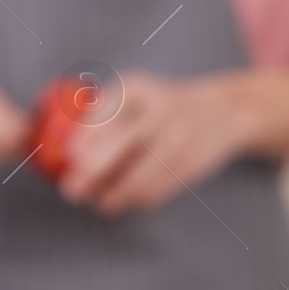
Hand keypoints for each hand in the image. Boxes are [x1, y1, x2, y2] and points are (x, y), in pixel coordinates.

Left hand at [59, 71, 252, 216]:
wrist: (218, 113)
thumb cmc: (158, 107)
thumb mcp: (132, 96)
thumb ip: (101, 117)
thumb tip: (70, 155)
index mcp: (136, 87)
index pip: (104, 114)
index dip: (85, 139)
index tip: (71, 158)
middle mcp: (159, 108)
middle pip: (118, 146)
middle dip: (90, 173)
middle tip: (72, 190)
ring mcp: (177, 137)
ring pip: (136, 179)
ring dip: (110, 197)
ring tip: (97, 202)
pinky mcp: (190, 164)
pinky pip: (154, 191)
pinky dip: (133, 201)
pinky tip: (121, 200)